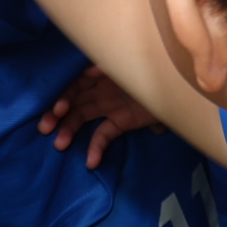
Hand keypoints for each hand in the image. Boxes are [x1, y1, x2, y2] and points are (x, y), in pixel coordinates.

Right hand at [36, 65, 158, 170]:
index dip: (64, 95)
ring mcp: (110, 106)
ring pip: (82, 117)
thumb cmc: (154, 70)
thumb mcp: (130, 65)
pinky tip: (91, 161)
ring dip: (69, 131)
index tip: (58, 108)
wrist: (180, 87)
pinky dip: (96, 148)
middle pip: (73, 101)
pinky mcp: (120, 122)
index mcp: (101, 71)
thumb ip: (109, 66)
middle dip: (57, 114)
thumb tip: (89, 70)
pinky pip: (104, 134)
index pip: (75, 83)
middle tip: (45, 128)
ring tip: (60, 144)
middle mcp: (101, 88)